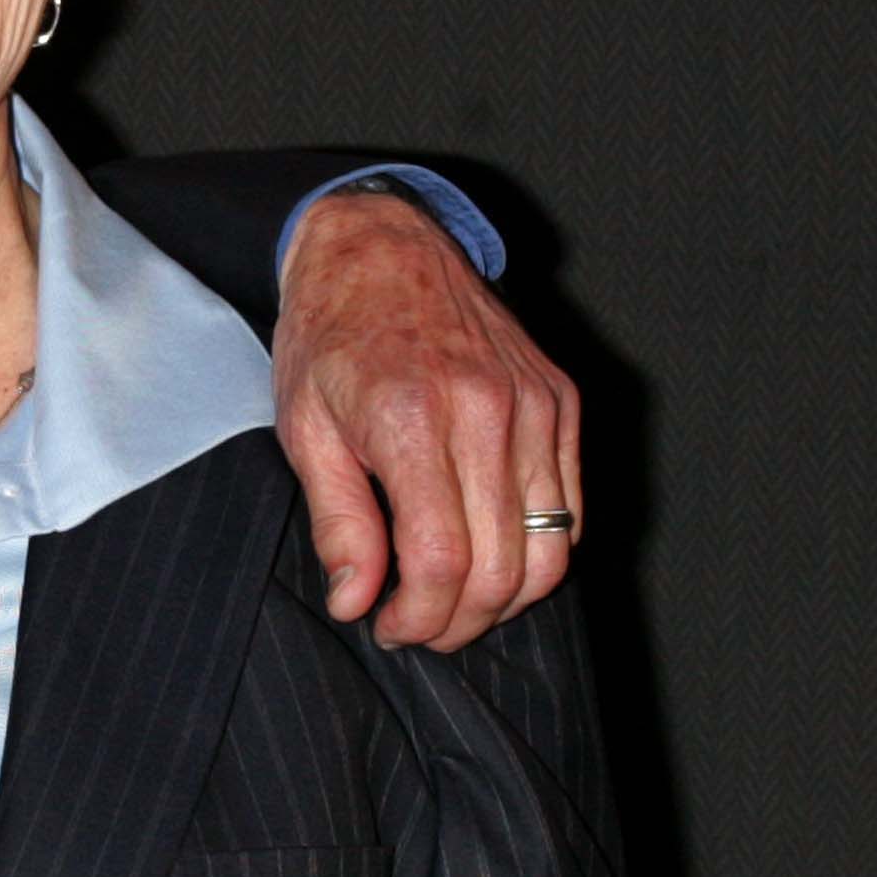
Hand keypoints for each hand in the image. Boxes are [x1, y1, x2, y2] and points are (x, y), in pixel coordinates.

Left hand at [275, 188, 581, 651]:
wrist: (380, 248)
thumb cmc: (329, 337)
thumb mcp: (303, 430)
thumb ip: (338, 522)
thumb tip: (356, 601)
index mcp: (413, 422)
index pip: (440, 562)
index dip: (418, 617)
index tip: (389, 626)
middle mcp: (487, 414)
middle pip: (502, 569)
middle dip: (460, 622)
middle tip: (418, 628)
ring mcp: (536, 406)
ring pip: (552, 549)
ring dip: (507, 599)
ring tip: (455, 603)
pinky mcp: (562, 400)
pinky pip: (572, 507)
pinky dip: (541, 551)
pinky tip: (491, 556)